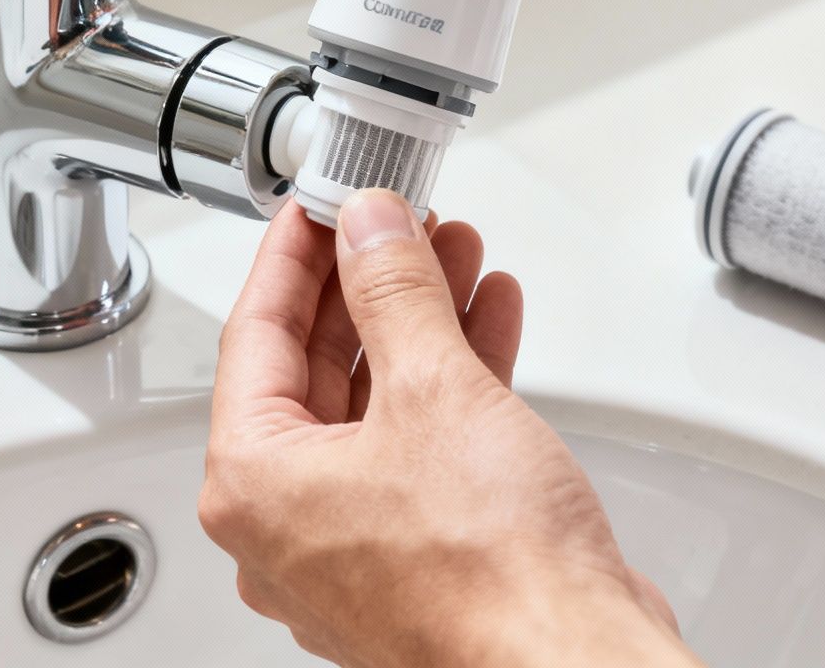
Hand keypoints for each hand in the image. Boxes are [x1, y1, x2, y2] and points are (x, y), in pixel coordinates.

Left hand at [201, 192, 693, 667]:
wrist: (570, 665)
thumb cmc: (491, 575)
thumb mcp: (434, 389)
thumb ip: (394, 292)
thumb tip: (369, 230)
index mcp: (253, 485)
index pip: (255, 333)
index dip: (297, 254)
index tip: (324, 202)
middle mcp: (288, 526)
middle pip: (313, 369)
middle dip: (370, 285)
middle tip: (400, 223)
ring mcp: (352, 549)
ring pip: (372, 407)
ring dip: (418, 325)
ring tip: (456, 256)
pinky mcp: (416, 559)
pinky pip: (415, 449)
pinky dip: (450, 383)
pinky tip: (487, 324)